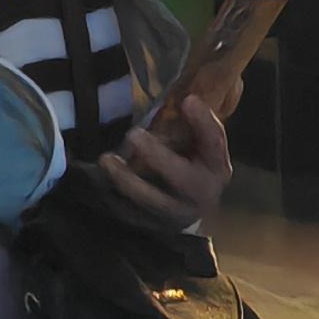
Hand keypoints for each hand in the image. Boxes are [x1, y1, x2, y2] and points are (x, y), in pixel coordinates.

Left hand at [89, 92, 232, 229]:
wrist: (194, 210)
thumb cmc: (196, 165)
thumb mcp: (204, 146)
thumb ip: (196, 125)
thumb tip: (184, 93)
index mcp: (217, 167)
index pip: (215, 143)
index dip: (204, 122)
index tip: (188, 100)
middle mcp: (202, 193)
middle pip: (182, 178)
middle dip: (157, 157)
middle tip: (133, 133)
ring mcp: (177, 213)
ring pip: (152, 200)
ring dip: (127, 180)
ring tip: (107, 160)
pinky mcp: (154, 225)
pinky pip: (132, 213)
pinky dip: (115, 198)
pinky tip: (101, 181)